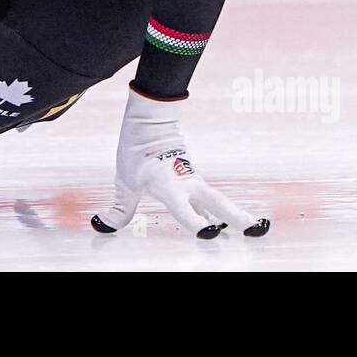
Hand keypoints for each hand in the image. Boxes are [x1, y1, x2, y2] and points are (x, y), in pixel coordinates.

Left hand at [92, 84, 269, 238]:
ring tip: (254, 228)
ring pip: (217, 200)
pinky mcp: (194, 177)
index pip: (186, 210)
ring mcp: (193, 180)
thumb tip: (101, 226)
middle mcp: (187, 185)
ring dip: (235, 214)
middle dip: (235, 218)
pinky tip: (227, 221)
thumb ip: (119, 209)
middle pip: (216, 204)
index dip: (196, 224)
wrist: (149, 122)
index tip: (209, 234)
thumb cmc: (137, 152)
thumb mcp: (125, 183)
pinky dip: (219, 209)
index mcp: (170, 187)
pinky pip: (208, 197)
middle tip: (255, 230)